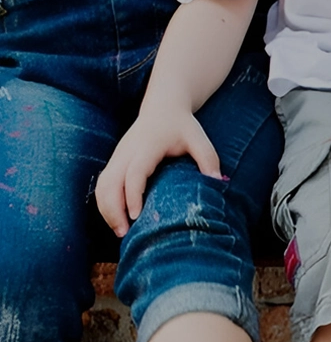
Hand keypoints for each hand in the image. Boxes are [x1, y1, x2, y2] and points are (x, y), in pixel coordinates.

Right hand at [96, 107, 221, 235]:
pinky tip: (116, 219)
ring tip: (119, 231)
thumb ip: (208, 158)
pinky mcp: (114, 162)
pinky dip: (105, 203)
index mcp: (146, 147)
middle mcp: (126, 152)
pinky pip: (102, 185)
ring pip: (102, 186)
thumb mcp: (199, 138)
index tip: (136, 216)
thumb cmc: (182, 126)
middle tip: (124, 233)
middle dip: (113, 209)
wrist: (163, 108)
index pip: (133, 173)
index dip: (132, 195)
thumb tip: (218, 182)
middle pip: (110, 183)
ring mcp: (117, 157)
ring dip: (106, 209)